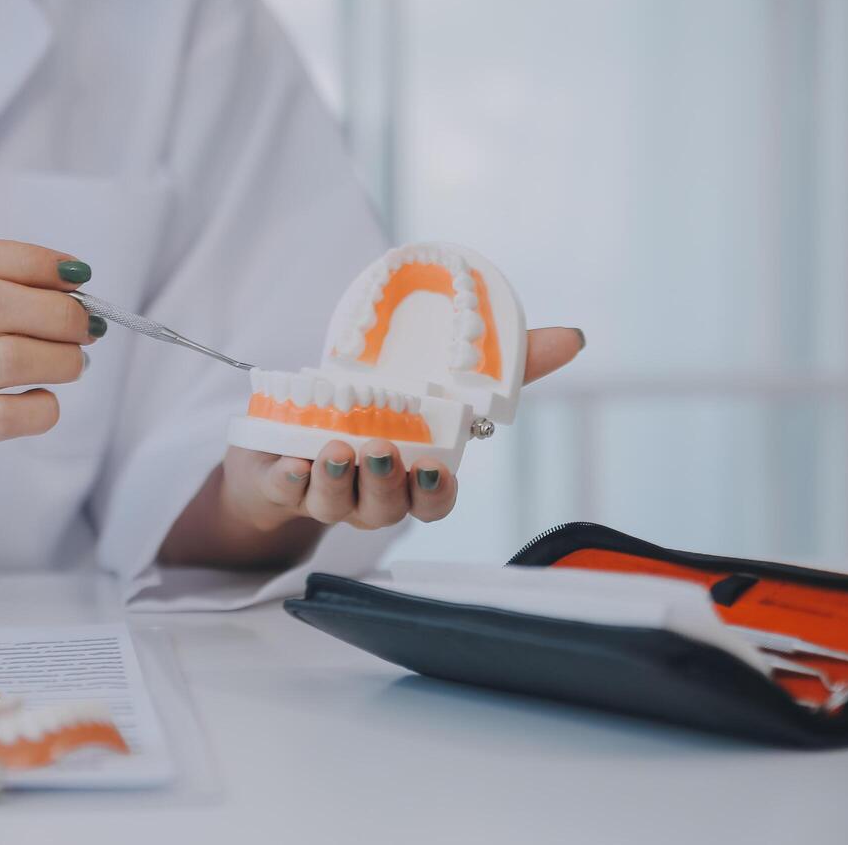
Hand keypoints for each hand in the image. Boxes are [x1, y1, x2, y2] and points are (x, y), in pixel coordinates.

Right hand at [0, 235, 102, 516]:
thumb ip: (4, 292)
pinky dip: (42, 407)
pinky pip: (5, 415)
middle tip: (88, 326)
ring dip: (60, 358)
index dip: (31, 260)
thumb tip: (78, 294)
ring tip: (75, 363)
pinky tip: (43, 401)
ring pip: (5, 358)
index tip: (76, 273)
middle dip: (57, 311)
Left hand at [170, 328, 584, 564]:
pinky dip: (284, 480)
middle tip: (381, 448)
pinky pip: (280, 493)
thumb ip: (506, 366)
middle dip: (385, 484)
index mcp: (409, 477)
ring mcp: (321, 493)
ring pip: (333, 503)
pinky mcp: (275, 484)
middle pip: (384, 509)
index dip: (435, 494)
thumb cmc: (375, 410)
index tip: (434, 470)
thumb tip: (571, 337)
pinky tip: (286, 464)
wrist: (288, 435)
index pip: (432, 502)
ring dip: (334, 478)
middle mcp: (369, 495)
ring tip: (330, 447)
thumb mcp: (435, 383)